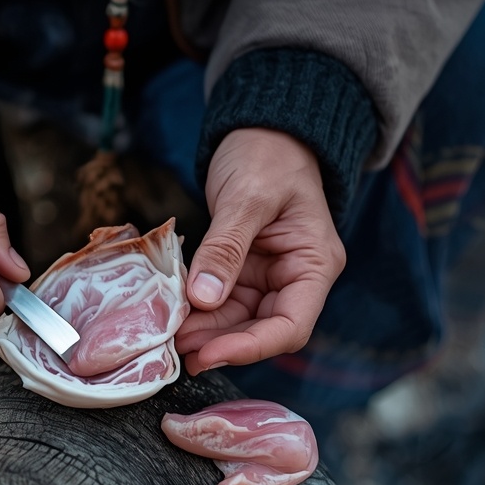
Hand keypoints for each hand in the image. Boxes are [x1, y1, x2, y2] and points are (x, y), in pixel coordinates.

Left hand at [174, 128, 345, 374]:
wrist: (262, 132)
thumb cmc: (267, 155)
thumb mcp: (247, 197)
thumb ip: (226, 248)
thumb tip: (204, 298)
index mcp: (314, 263)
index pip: (291, 325)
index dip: (251, 347)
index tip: (209, 353)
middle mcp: (295, 277)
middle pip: (261, 329)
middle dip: (220, 342)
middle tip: (177, 347)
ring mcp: (267, 277)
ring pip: (237, 320)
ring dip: (205, 332)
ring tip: (170, 335)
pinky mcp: (242, 271)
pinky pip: (221, 302)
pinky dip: (198, 312)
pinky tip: (174, 316)